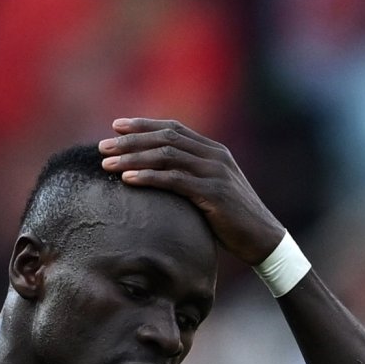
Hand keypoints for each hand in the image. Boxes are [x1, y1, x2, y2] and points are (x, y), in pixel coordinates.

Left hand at [98, 117, 284, 265]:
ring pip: (167, 156)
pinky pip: (175, 180)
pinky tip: (127, 179)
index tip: (116, 126)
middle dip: (131, 141)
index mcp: (213, 151)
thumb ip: (188, 177)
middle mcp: (214, 156)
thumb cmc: (230, 219)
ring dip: (133, 158)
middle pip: (166, 139)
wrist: (262, 238)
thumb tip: (155, 177)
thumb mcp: (209, 191)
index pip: (173, 129)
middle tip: (102, 146)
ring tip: (107, 163)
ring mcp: (215, 172)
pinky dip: (149, 177)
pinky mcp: (213, 193)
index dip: (144, 125)